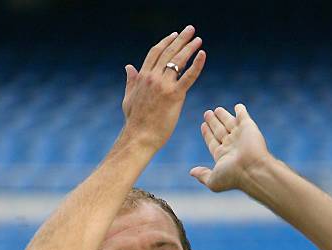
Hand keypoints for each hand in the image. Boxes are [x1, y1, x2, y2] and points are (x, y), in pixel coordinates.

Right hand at [121, 26, 205, 151]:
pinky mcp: (175, 96)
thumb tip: (129, 67)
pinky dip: (197, 65)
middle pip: (168, 52)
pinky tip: (203, 54)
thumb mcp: (129, 98)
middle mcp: (153, 77)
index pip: (155, 53)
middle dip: (181, 39)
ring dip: (189, 48)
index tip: (174, 35)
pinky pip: (188, 77)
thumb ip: (131, 81)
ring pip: (178, 61)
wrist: (139, 137)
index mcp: (143, 76)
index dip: (166, 42)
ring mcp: (164, 86)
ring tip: (198, 40)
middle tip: (191, 31)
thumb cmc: (134, 122)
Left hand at [190, 104, 269, 191]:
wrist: (252, 169)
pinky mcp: (248, 127)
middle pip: (219, 131)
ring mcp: (240, 136)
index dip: (207, 134)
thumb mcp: (213, 180)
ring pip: (229, 122)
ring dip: (223, 115)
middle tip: (207, 113)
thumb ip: (202, 175)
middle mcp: (231, 145)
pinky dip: (240, 110)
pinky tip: (238, 107)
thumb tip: (191, 172)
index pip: (212, 142)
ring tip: (216, 109)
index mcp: (223, 156)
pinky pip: (243, 116)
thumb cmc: (233, 176)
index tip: (203, 126)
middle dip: (213, 122)